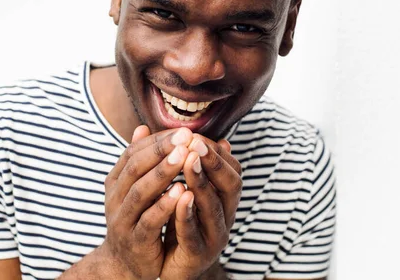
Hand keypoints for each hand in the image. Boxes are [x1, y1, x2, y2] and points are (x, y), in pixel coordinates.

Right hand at [99, 125, 193, 279]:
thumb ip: (140, 161)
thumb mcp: (135, 188)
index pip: (133, 153)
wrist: (125, 263)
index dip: (157, 141)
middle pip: (135, 168)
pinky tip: (182, 192)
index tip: (182, 130)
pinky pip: (148, 221)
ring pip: (140, 193)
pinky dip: (164, 205)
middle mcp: (115, 198)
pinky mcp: (135, 241)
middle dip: (161, 151)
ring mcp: (122, 220)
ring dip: (163, 173)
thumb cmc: (135, 218)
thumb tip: (142, 127)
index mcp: (115, 182)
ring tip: (184, 157)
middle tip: (185, 137)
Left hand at [161, 135, 242, 278]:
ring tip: (189, 161)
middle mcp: (225, 216)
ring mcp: (214, 236)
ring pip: (213, 207)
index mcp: (224, 199)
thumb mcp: (188, 191)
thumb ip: (193, 166)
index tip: (196, 135)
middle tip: (195, 143)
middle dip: (213, 162)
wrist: (167, 265)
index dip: (217, 153)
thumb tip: (203, 135)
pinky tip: (180, 197)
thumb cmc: (180, 223)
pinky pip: (194, 233)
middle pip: (229, 185)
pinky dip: (187, 214)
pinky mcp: (198, 254)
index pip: (232, 171)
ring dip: (201, 182)